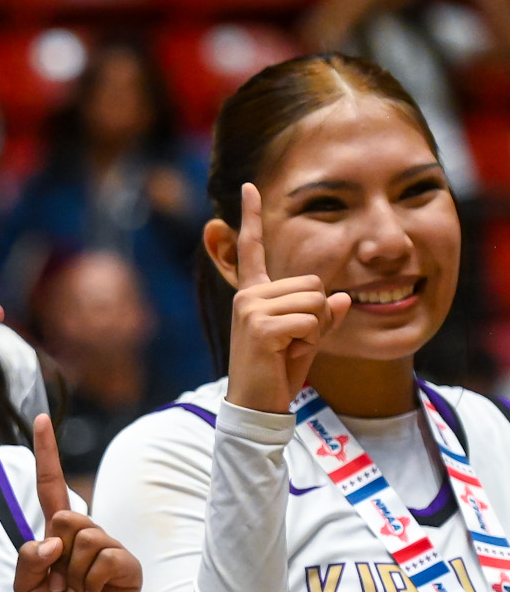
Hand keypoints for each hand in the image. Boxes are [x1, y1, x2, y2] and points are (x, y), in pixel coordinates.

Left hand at [14, 416, 138, 591]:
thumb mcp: (24, 588)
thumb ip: (27, 560)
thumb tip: (52, 542)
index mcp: (58, 534)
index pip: (52, 486)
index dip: (47, 453)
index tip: (40, 418)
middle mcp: (86, 534)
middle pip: (65, 517)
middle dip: (54, 555)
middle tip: (59, 585)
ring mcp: (110, 548)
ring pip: (84, 538)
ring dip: (71, 574)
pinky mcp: (128, 567)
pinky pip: (106, 559)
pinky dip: (90, 582)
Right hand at [222, 182, 349, 413]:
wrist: (257, 405)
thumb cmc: (279, 371)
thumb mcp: (308, 338)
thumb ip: (325, 314)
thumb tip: (343, 298)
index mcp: (254, 293)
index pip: (253, 249)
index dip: (252, 217)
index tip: (249, 186)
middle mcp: (249, 295)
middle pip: (315, 284)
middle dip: (318, 315)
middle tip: (293, 342)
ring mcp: (251, 308)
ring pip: (316, 301)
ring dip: (315, 329)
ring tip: (289, 349)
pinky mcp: (259, 325)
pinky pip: (310, 320)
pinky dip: (309, 340)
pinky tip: (286, 354)